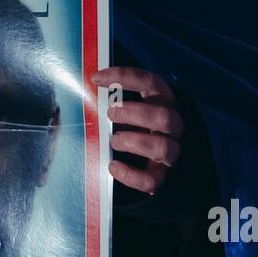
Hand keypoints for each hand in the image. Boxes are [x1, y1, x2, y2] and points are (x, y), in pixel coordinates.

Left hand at [92, 66, 182, 194]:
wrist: (146, 161)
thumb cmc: (131, 126)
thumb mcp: (125, 110)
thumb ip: (112, 103)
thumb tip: (85, 94)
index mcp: (162, 102)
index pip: (151, 82)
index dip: (124, 76)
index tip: (96, 78)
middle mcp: (172, 125)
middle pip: (164, 117)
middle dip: (134, 114)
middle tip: (110, 113)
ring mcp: (170, 151)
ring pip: (162, 147)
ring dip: (134, 142)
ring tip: (113, 141)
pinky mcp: (162, 175)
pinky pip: (151, 179)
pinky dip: (130, 174)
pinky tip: (113, 166)